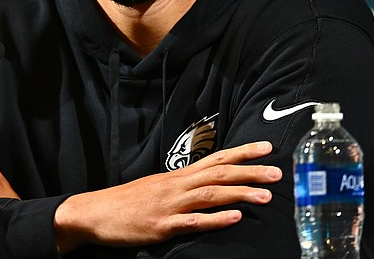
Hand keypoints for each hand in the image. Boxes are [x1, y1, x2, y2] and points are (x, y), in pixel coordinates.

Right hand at [53, 141, 281, 252]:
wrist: (95, 213)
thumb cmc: (129, 201)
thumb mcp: (158, 186)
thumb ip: (184, 185)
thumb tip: (211, 184)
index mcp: (178, 176)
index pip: (216, 158)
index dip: (243, 152)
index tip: (267, 147)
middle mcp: (177, 185)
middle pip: (219, 174)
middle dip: (251, 172)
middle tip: (278, 172)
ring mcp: (170, 205)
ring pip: (211, 195)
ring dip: (240, 194)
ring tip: (266, 196)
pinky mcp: (161, 226)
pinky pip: (192, 222)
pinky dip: (215, 219)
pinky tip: (234, 219)